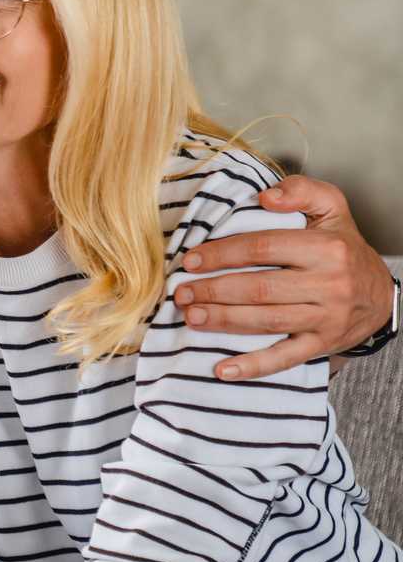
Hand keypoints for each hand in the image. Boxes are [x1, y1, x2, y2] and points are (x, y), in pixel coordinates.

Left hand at [175, 174, 392, 378]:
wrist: (379, 293)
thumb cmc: (343, 248)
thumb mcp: (332, 209)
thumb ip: (302, 192)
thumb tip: (265, 196)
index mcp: (327, 249)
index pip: (262, 248)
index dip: (221, 254)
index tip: (191, 260)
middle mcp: (329, 285)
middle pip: (258, 288)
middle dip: (213, 291)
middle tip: (182, 293)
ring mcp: (325, 318)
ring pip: (265, 321)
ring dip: (222, 321)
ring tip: (191, 317)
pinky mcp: (321, 345)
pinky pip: (284, 359)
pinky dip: (252, 367)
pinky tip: (222, 370)